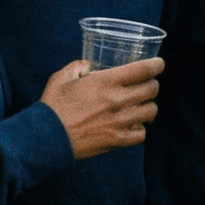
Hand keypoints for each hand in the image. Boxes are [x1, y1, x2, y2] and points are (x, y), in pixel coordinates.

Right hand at [39, 56, 161, 159]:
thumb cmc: (52, 106)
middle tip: (148, 85)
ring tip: (142, 106)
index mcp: (105, 82)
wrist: (46, 137)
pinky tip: (132, 125)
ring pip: (150, 111)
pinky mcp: (116, 140)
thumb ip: (77, 67)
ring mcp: (119, 122)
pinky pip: (141, 134)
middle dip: (152, 85)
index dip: (156, 65)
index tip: (159, 64)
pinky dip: (140, 129)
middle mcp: (117, 101)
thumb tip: (87, 65)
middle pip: (152, 89)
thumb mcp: (61, 78)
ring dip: (149, 106)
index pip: (143, 70)